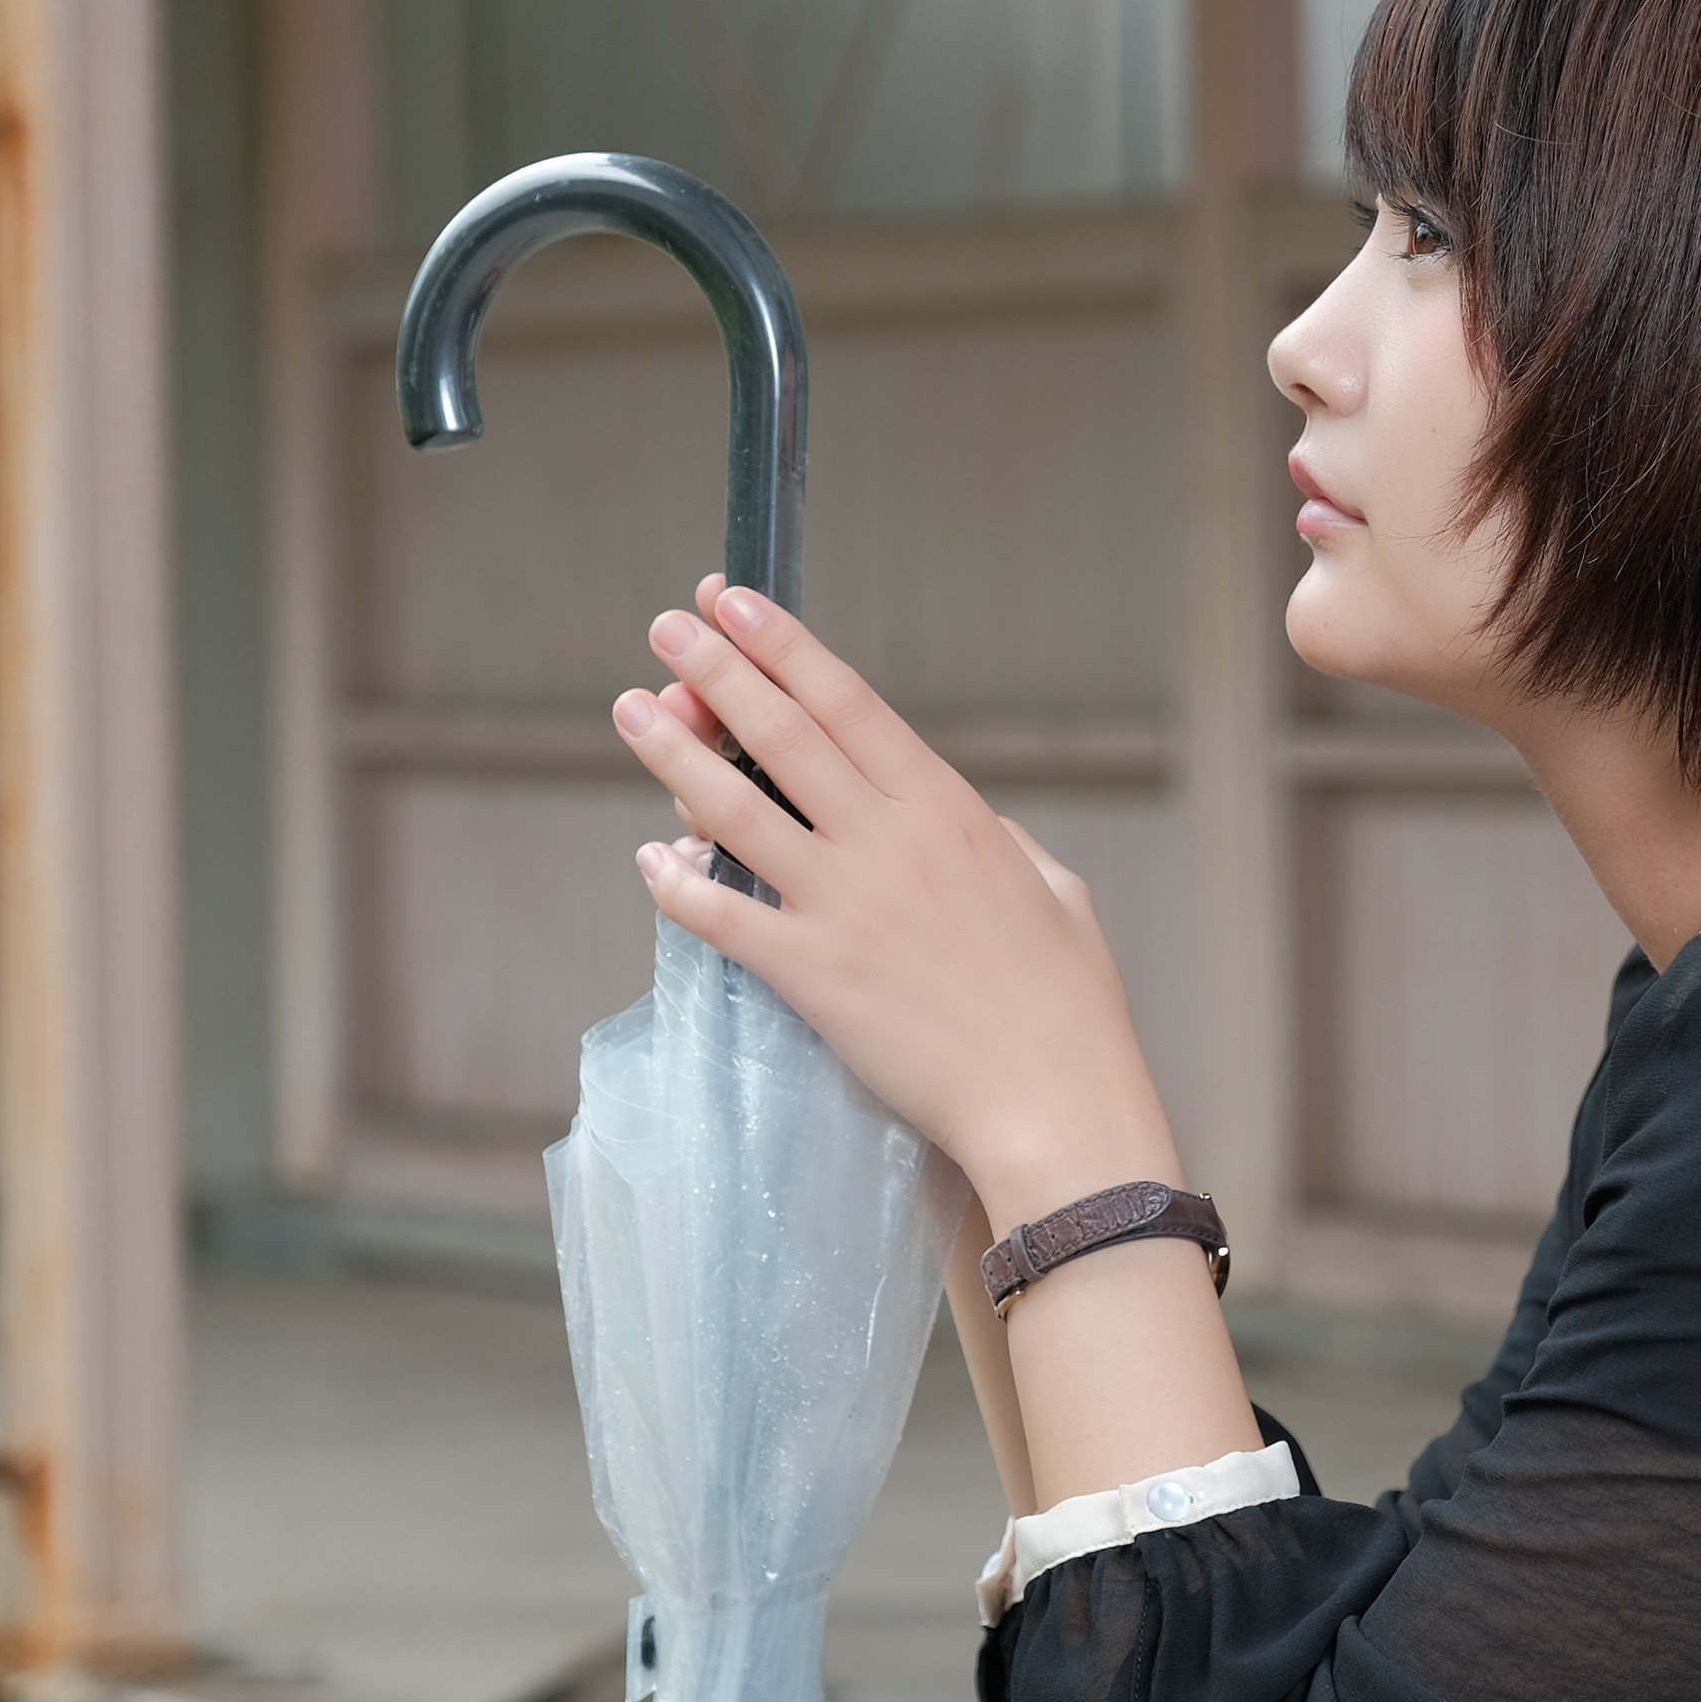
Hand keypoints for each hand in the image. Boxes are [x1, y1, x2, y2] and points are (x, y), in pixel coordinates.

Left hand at [612, 579, 1182, 1231]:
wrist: (1053, 1098)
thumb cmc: (1070, 1002)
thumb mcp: (1055, 889)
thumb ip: (1001, 843)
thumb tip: (963, 824)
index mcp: (948, 807)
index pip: (846, 701)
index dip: (782, 644)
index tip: (733, 603)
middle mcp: (888, 841)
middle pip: (780, 733)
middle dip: (715, 670)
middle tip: (664, 628)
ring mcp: (843, 906)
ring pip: (733, 808)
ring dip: (673, 753)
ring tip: (630, 709)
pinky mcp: (811, 975)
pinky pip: (720, 916)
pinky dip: (676, 883)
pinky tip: (650, 859)